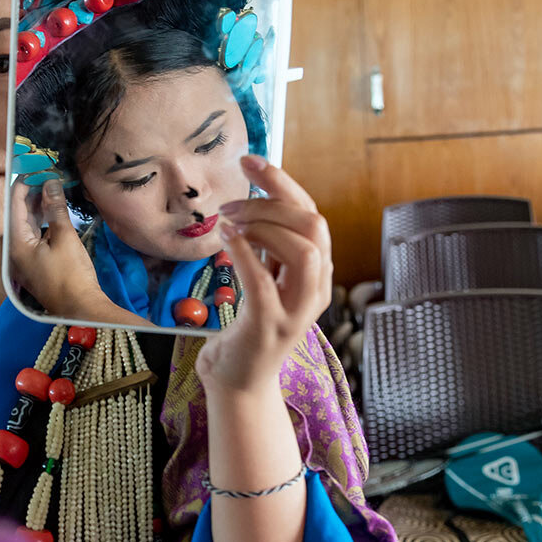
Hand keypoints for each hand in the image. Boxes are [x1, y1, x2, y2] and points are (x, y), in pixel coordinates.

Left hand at [7, 177, 109, 316]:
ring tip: (51, 187)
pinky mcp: (39, 263)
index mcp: (16, 244)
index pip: (15, 206)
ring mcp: (27, 259)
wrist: (80, 308)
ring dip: (39, 207)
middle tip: (45, 174)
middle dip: (32, 194)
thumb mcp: (64, 237)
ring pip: (29, 225)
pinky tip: (55, 211)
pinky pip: (37, 236)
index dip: (23, 185)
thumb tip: (51, 184)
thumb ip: (55, 209)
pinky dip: (45, 221)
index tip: (32, 167)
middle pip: (20, 215)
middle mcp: (17, 251)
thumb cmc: (70, 275)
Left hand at [195, 155, 332, 395]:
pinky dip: (245, 254)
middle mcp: (315, 288)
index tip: (250, 162)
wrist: (238, 380)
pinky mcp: (270, 327)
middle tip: (233, 201)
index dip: (282, 183)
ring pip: (302, 250)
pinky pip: (263, 283)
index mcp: (315, 272)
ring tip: (229, 222)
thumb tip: (257, 199)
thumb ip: (269, 246)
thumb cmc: (247, 326)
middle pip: (314, 225)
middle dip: (273, 200)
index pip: (311, 214)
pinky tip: (226, 240)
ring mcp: (296, 310)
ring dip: (262, 225)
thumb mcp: (265, 279)